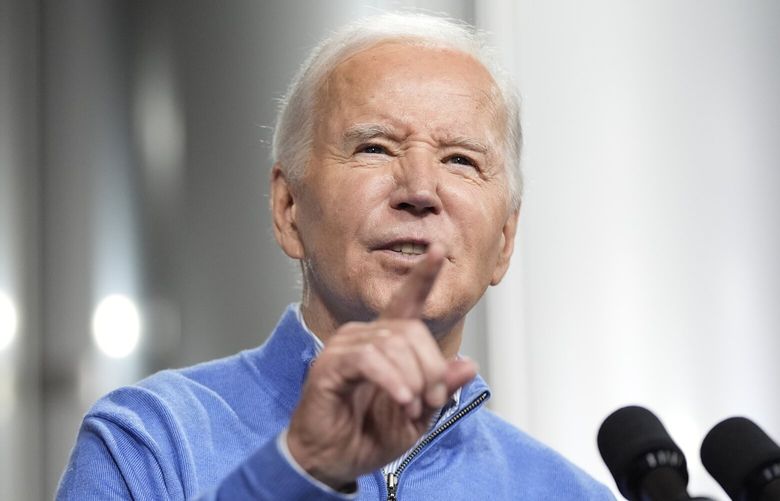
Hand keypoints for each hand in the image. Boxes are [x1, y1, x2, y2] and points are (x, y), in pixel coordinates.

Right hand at [286, 244, 477, 488]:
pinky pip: (368, 359)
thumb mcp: (419, 416)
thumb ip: (441, 390)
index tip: (438, 251)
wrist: (334, 462)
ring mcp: (345, 348)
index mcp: (387, 342)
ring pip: (392, 344)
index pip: (407, 301)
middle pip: (411, 330)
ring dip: (413, 379)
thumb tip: (468, 365)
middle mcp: (365, 336)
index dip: (423, 276)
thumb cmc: (368, 435)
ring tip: (411, 407)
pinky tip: (401, 399)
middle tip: (432, 401)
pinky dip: (392, 380)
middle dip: (431, 368)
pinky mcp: (329, 365)